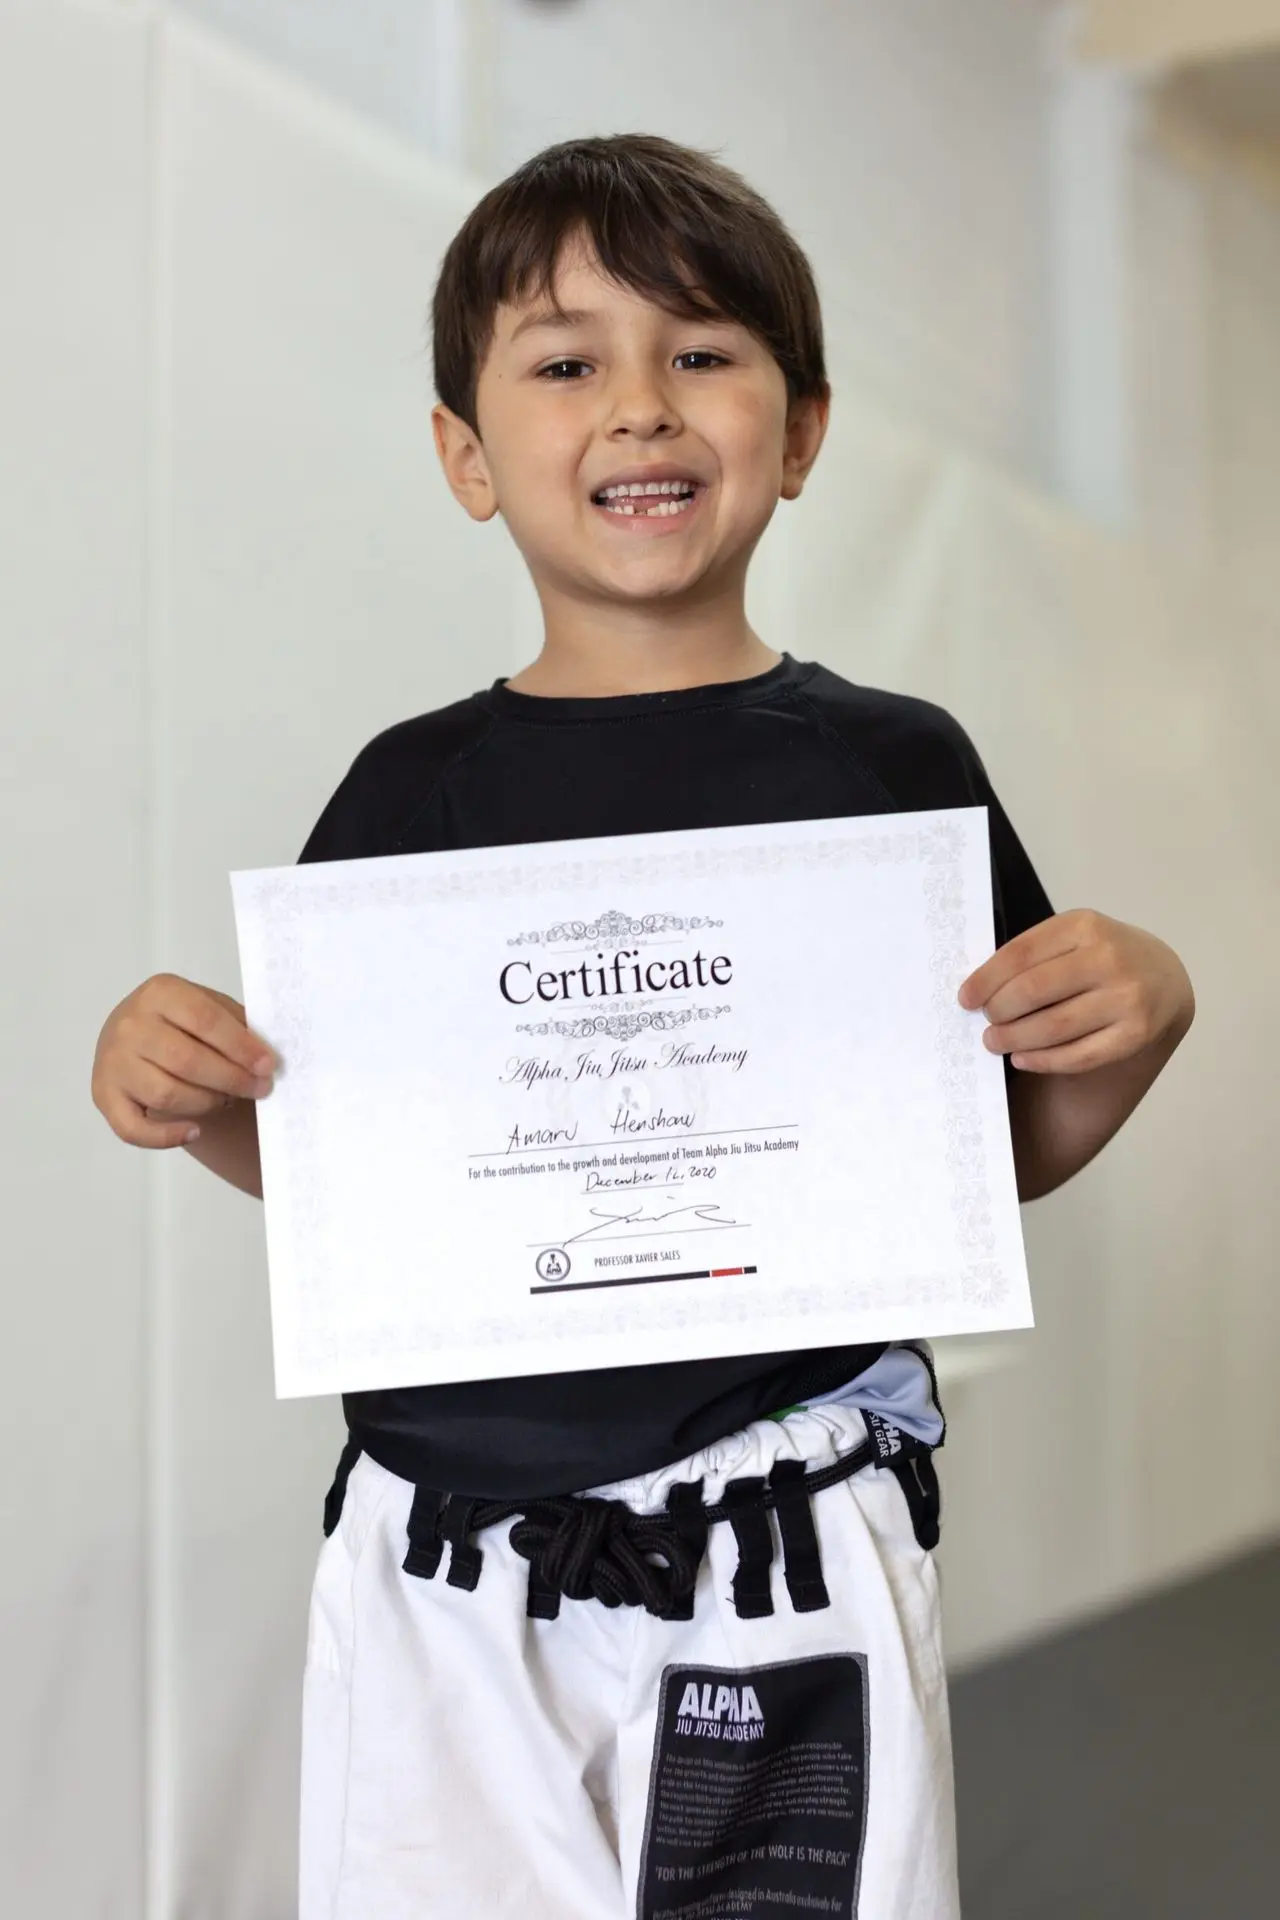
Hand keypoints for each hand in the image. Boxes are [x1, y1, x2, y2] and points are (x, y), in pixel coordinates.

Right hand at [91, 974, 277, 1148]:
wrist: (132, 1031)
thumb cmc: (181, 1020)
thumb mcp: (208, 1005)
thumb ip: (236, 1024)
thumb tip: (266, 1055)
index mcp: (160, 993)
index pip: (205, 1020)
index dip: (240, 1046)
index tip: (267, 1066)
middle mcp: (130, 1025)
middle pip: (187, 1060)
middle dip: (231, 1079)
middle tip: (260, 1089)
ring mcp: (113, 1062)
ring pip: (166, 1094)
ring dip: (207, 1103)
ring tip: (228, 1100)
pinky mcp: (103, 1095)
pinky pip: (132, 1128)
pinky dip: (166, 1137)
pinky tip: (195, 1132)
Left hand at [956, 909, 1193, 1074]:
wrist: (1163, 976)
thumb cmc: (1102, 955)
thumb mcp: (1074, 937)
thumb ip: (1034, 955)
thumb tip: (979, 991)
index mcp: (1085, 926)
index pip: (1020, 954)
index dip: (986, 979)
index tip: (966, 998)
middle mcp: (1109, 959)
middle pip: (1033, 991)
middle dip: (998, 1011)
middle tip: (986, 1021)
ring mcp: (1126, 998)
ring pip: (1053, 1027)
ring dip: (1014, 1039)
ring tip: (995, 1042)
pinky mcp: (1135, 1034)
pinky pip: (1079, 1055)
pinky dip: (1043, 1060)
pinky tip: (1023, 1058)